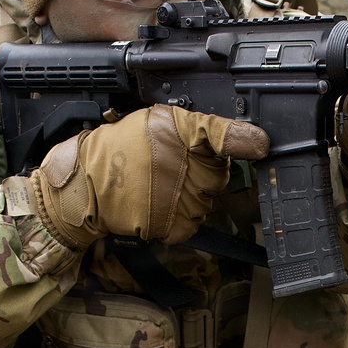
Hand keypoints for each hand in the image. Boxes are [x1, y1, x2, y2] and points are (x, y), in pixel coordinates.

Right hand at [29, 106, 269, 249]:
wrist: (86, 184)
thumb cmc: (119, 150)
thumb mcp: (157, 121)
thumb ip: (200, 128)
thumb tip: (247, 139)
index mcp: (183, 134)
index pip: (225, 137)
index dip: (244, 141)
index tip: (261, 145)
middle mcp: (189, 169)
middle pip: (218, 174)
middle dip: (203, 169)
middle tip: (170, 163)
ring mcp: (185, 201)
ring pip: (206, 199)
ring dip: (189, 193)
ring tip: (157, 182)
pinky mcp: (178, 226)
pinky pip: (192, 220)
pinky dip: (178, 213)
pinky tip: (157, 201)